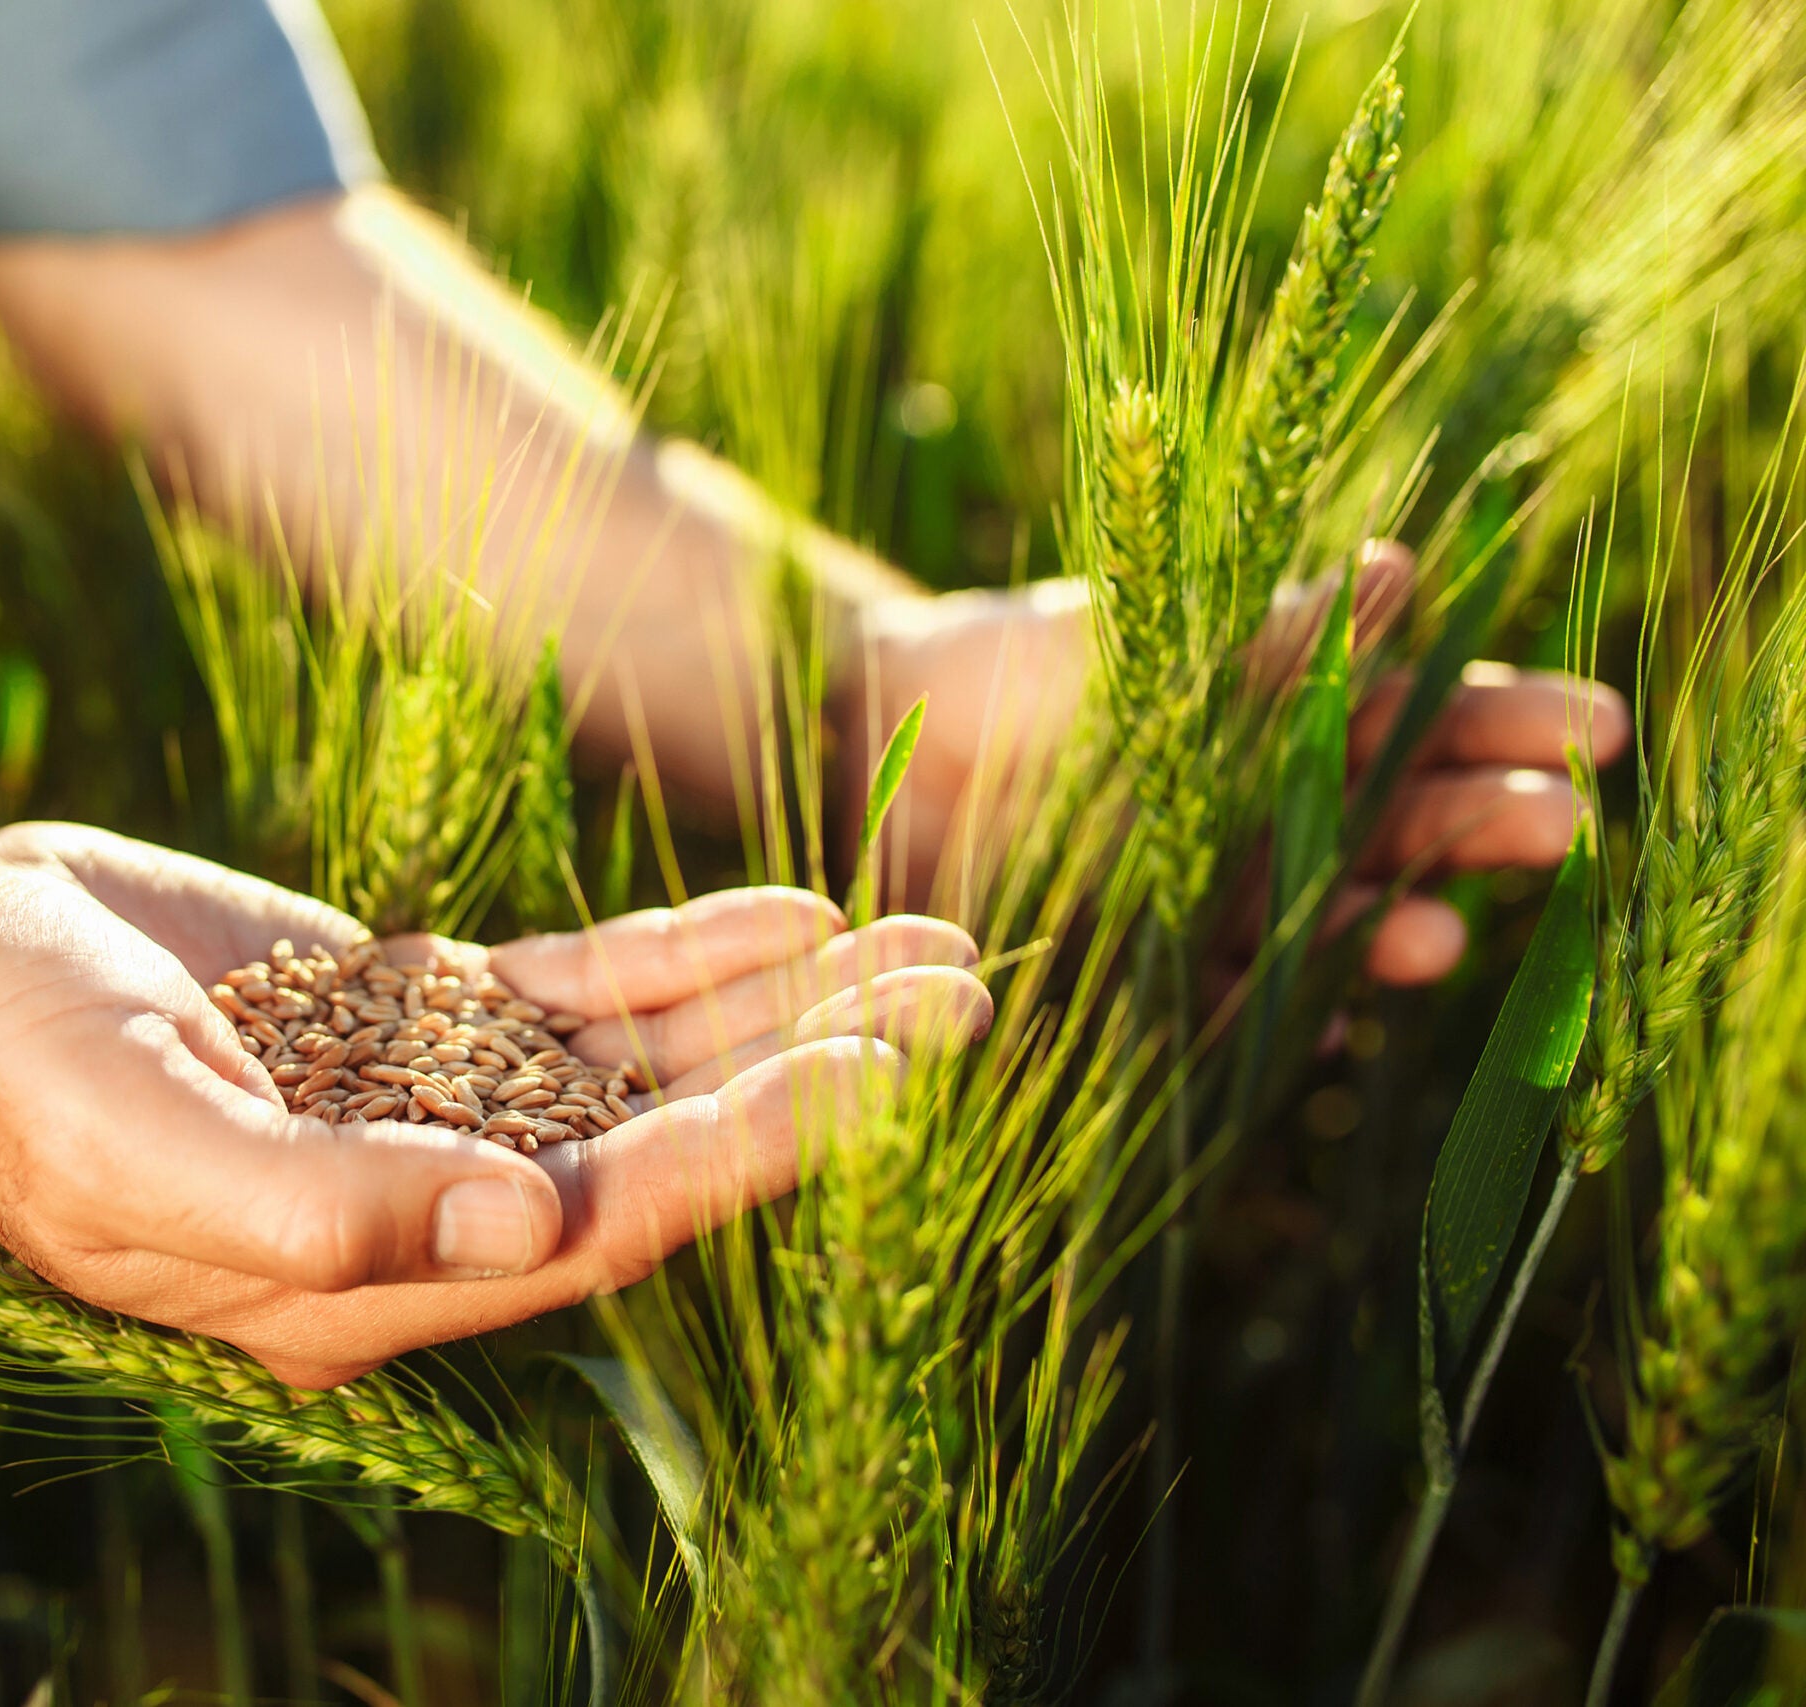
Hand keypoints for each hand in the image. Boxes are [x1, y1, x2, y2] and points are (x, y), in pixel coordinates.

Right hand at [0, 823, 989, 1386]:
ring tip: (928, 950)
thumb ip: (320, 1206)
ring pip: (641, 1065)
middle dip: (814, 1080)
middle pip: (659, 1146)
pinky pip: (575, 988)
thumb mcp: (132, 1145)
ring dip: (780, 1009)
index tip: (886, 1080)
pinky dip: (679, 954)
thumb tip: (530, 1230)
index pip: (602, 1222)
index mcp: (365, 1280)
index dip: (748, 1154)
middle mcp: (422, 1208)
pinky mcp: (410, 1014)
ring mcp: (424, 1106)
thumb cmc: (7, 1063)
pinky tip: (784, 910)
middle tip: (969, 1000)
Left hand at [844, 543, 1629, 984]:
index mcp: (1299, 718)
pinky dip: (1274, 1022)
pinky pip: (1229, 1012)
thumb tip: (1401, 570)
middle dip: (1487, 829)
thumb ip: (1273, 630)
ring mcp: (1221, 898)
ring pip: (1332, 928)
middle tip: (1562, 827)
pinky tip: (1326, 1026)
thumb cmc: (1028, 661)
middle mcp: (1278, 817)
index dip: (1515, 725)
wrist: (885, 732)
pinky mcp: (1147, 970)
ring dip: (1390, 938)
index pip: (1434, 720)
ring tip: (1436, 939)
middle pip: (1407, 829)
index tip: (1599, 728)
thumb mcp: (1153, 630)